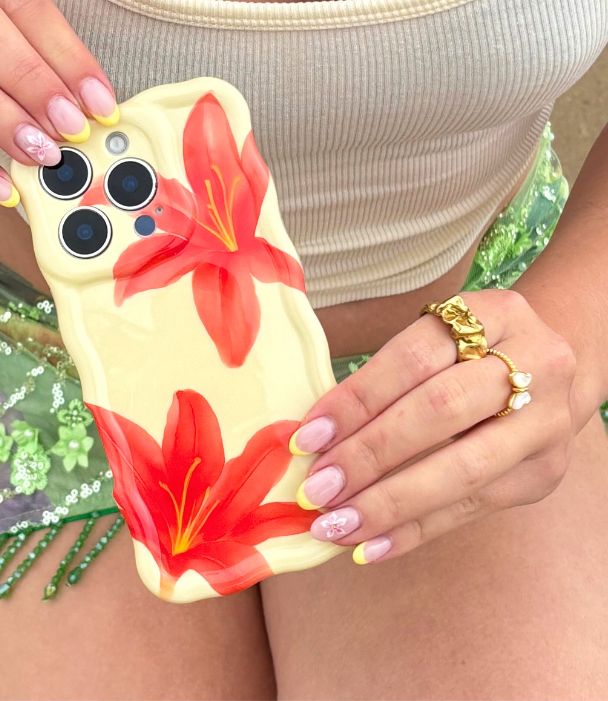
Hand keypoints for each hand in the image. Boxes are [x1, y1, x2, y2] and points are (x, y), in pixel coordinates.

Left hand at [290, 289, 579, 563]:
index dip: (357, 398)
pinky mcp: (545, 474)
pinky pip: (472, 508)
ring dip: (390, 503)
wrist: (552, 372)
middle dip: (370, 454)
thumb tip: (314, 433)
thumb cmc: (470, 352)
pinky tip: (372, 546)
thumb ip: (387, 376)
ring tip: (337, 524)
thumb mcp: (441, 337)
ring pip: (462, 468)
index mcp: (494, 314)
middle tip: (318, 488)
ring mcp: (545, 423)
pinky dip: (416, 530)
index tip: (308, 436)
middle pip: (440, 411)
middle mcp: (532, 364)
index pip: (413, 357)